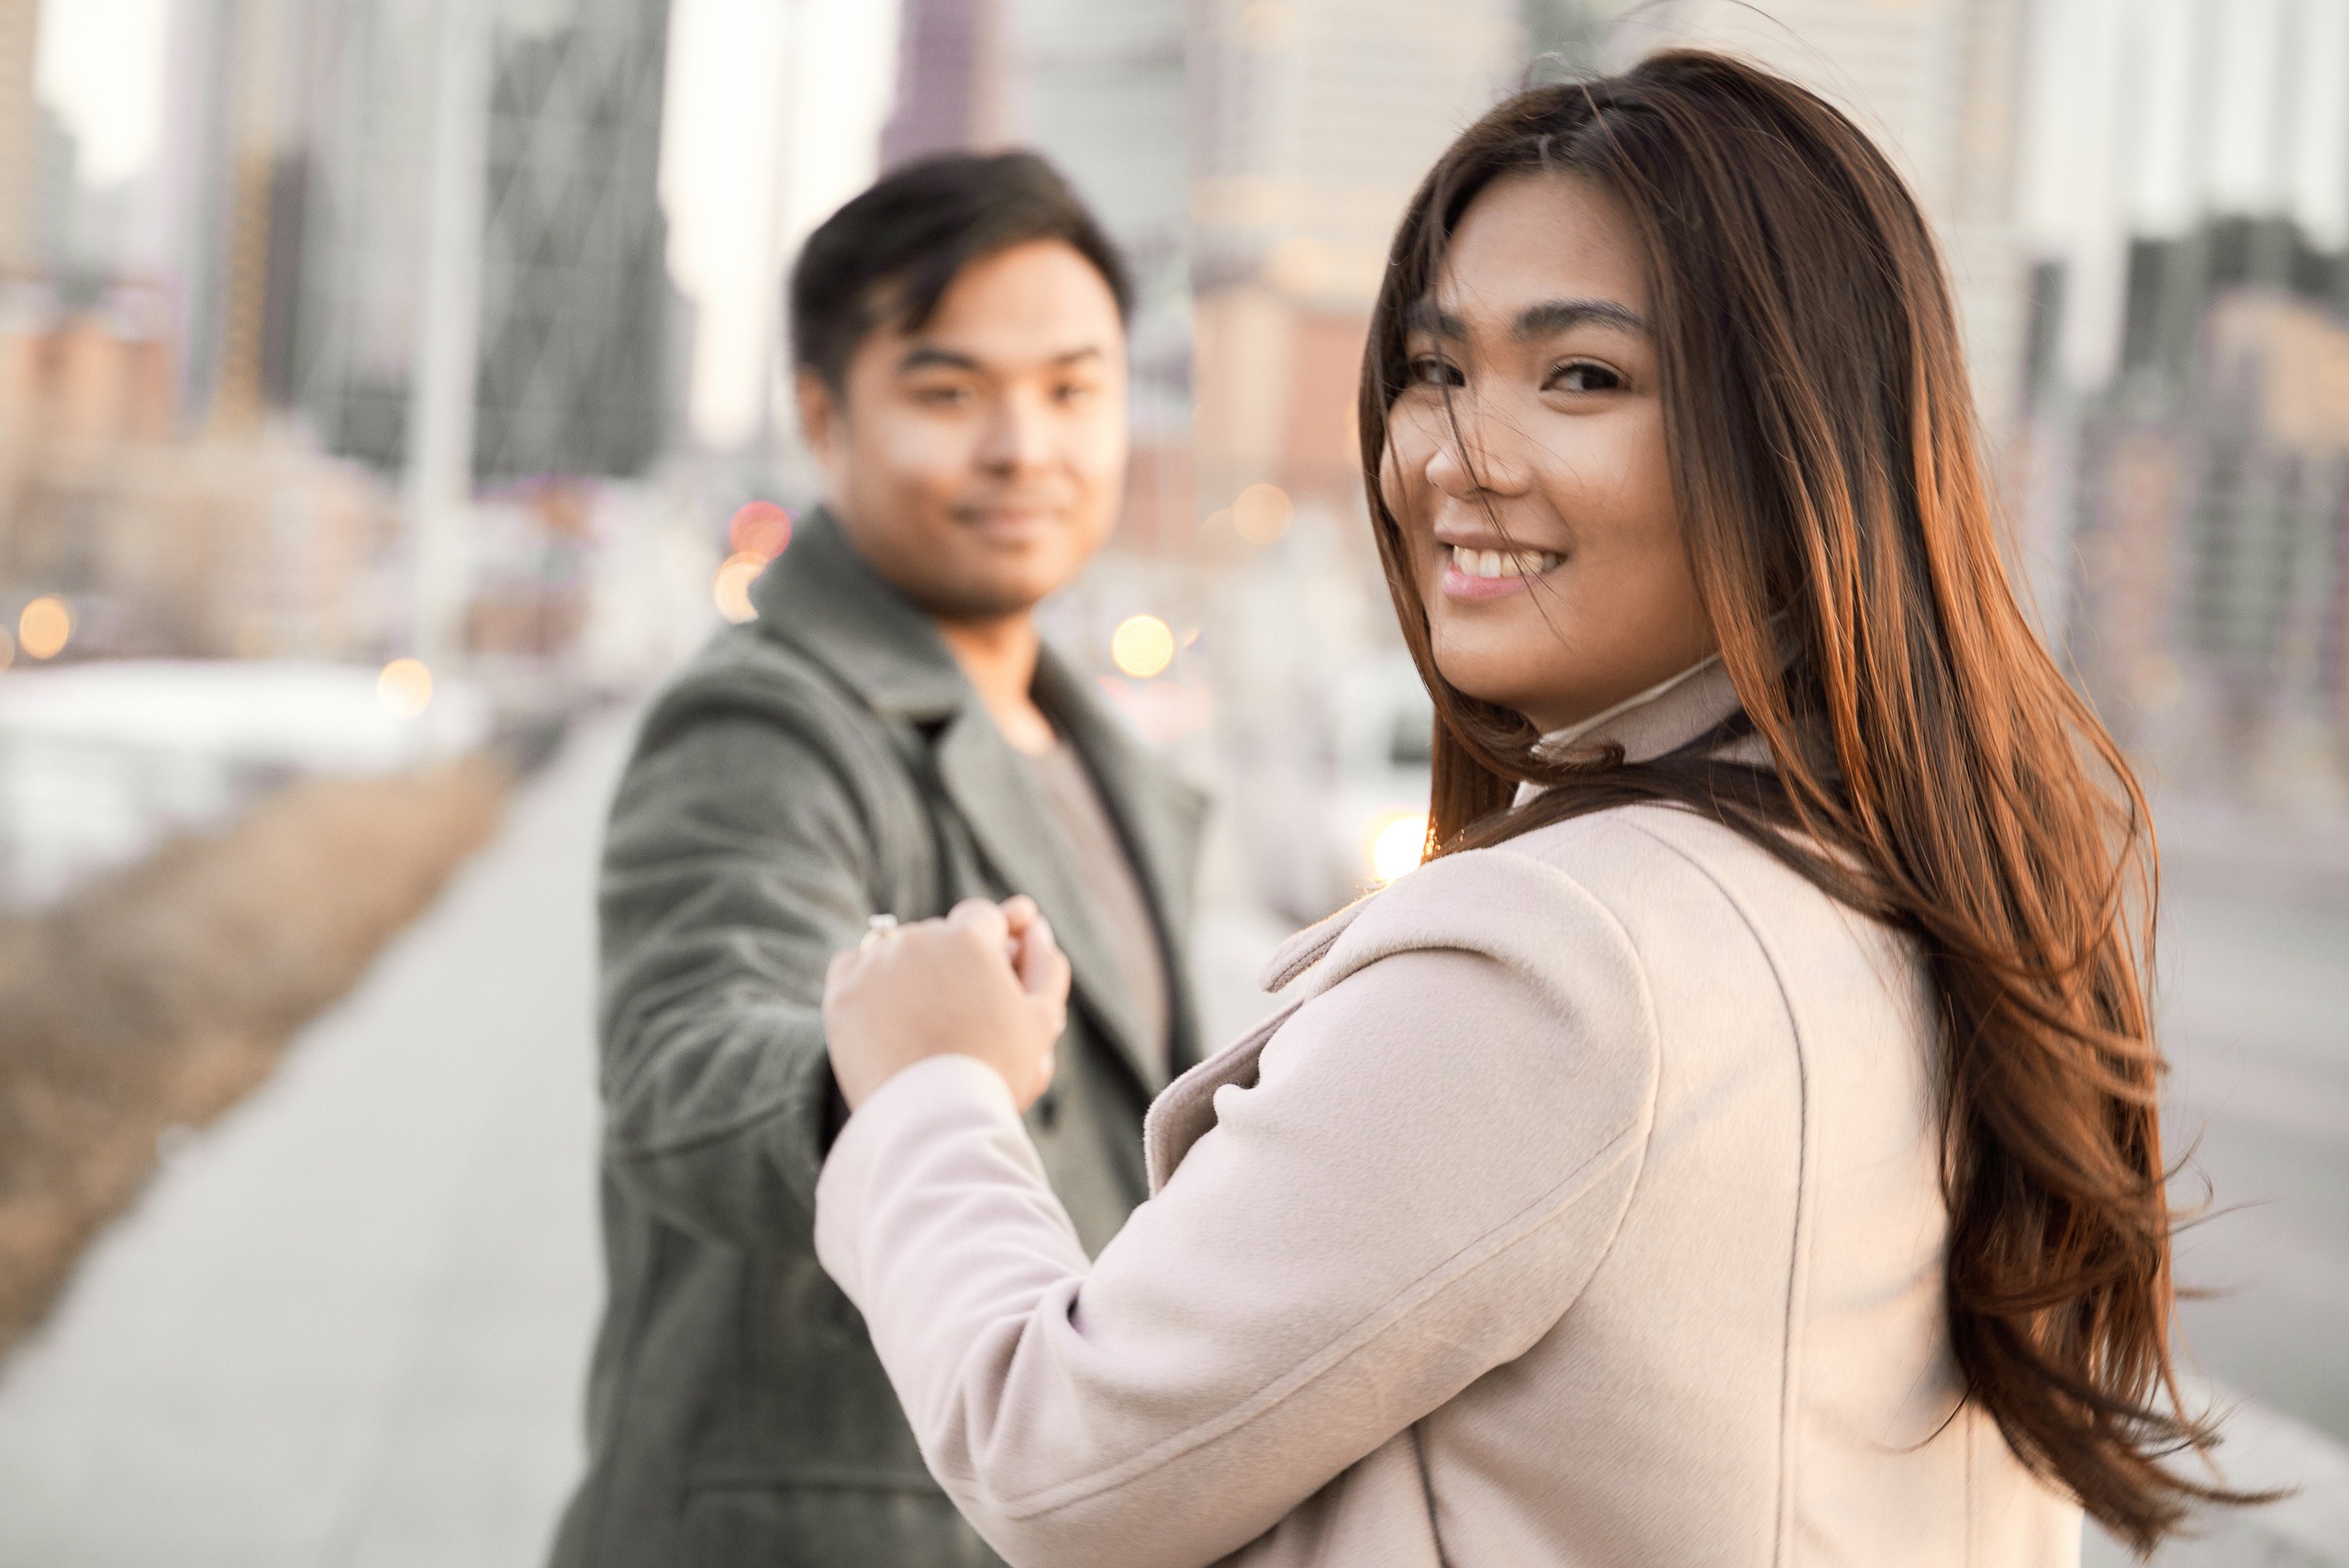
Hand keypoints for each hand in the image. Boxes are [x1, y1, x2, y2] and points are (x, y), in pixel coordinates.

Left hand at [823, 896, 1070, 1112]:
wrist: (931, 1121)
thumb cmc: (995, 1072)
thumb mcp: (1041, 1021)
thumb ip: (1045, 965)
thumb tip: (1034, 927)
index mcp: (970, 938)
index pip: (983, 918)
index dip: (991, 943)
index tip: (992, 973)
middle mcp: (920, 939)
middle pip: (939, 935)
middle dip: (951, 961)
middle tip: (961, 1009)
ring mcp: (876, 964)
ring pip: (897, 950)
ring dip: (911, 970)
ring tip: (925, 1020)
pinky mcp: (841, 992)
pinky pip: (853, 967)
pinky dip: (868, 982)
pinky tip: (886, 1014)